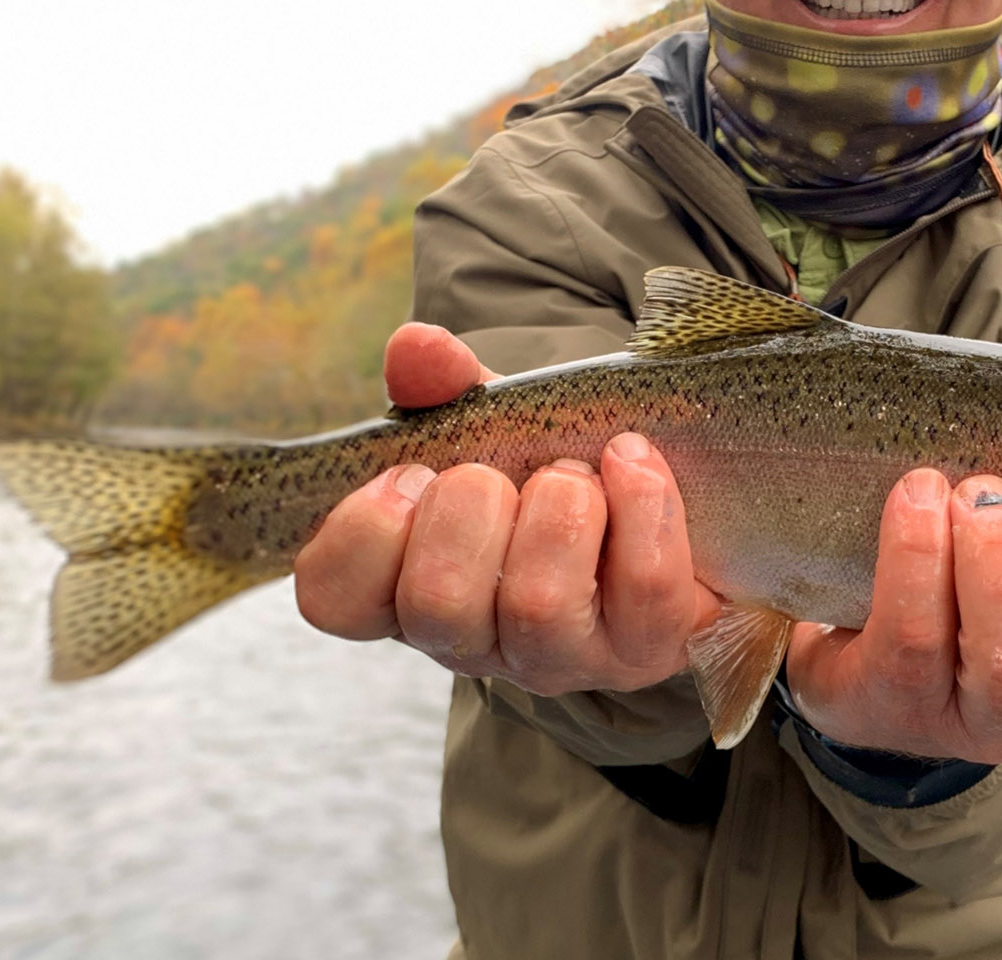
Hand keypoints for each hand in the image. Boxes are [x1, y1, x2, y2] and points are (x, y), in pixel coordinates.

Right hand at [294, 322, 720, 693]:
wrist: (668, 511)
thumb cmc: (553, 473)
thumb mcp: (491, 425)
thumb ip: (446, 386)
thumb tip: (415, 345)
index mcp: (408, 585)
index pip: (333, 597)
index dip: (363, 530)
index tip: (412, 473)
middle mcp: (474, 640)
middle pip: (437, 602)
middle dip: (473, 505)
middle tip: (499, 473)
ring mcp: (560, 657)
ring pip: (538, 605)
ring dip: (560, 508)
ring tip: (577, 475)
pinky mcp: (646, 649)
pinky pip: (642, 586)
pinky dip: (640, 503)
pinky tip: (635, 463)